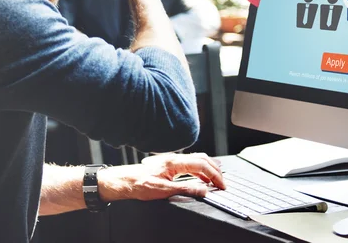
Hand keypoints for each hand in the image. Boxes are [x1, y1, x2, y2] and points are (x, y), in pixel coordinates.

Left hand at [98, 153, 224, 201]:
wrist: (124, 181)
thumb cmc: (139, 184)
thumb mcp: (163, 190)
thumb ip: (185, 189)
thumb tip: (203, 190)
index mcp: (174, 162)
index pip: (202, 165)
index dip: (214, 175)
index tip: (221, 185)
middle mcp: (174, 158)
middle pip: (202, 158)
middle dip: (215, 170)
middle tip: (222, 183)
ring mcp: (172, 159)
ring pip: (197, 159)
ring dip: (209, 168)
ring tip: (216, 180)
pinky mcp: (170, 164)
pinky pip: (190, 163)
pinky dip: (200, 169)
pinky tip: (201, 178)